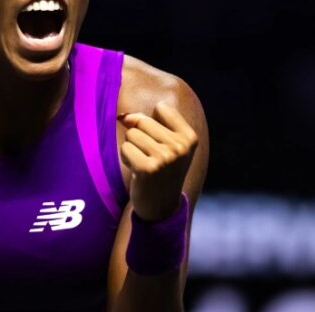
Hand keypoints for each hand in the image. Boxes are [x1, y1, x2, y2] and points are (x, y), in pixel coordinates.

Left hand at [118, 100, 197, 221]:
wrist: (161, 207)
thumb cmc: (161, 171)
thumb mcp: (165, 144)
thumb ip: (147, 122)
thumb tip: (124, 117)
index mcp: (190, 137)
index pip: (161, 108)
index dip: (152, 122)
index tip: (159, 142)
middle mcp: (181, 147)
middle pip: (143, 121)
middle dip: (139, 136)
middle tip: (150, 156)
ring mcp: (165, 158)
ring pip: (132, 134)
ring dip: (132, 148)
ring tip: (144, 164)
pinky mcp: (148, 168)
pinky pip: (125, 148)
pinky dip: (126, 158)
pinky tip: (137, 171)